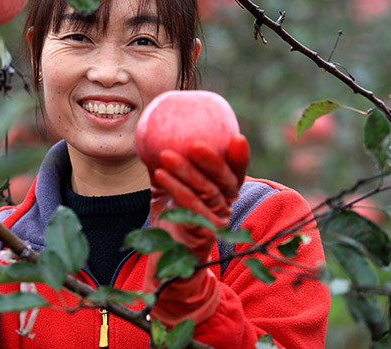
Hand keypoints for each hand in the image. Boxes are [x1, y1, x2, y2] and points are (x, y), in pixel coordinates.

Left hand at [145, 135, 249, 326]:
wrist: (164, 257)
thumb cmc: (169, 217)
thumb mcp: (166, 187)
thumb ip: (165, 163)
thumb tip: (150, 133)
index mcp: (221, 193)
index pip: (235, 173)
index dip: (240, 157)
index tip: (236, 137)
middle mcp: (224, 207)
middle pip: (226, 181)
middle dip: (213, 160)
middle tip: (195, 143)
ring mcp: (215, 222)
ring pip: (207, 192)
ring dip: (185, 171)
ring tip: (166, 154)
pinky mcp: (202, 234)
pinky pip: (190, 208)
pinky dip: (175, 188)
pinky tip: (159, 174)